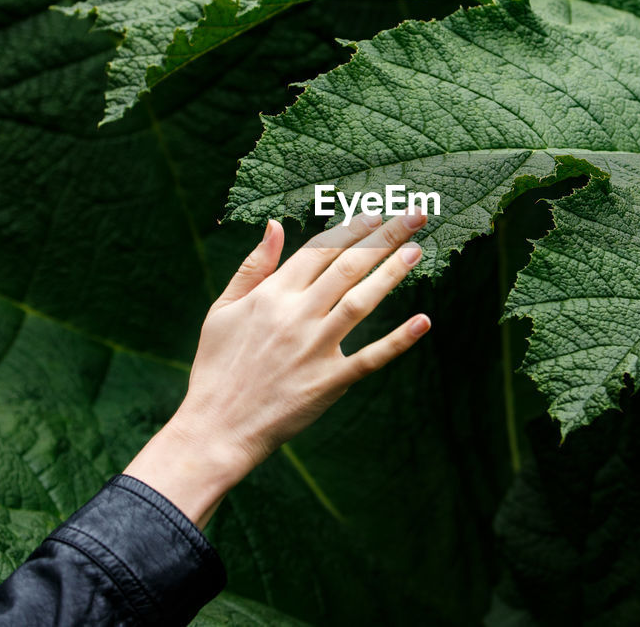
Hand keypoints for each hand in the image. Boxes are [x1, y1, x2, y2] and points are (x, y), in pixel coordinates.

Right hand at [123, 209, 430, 526]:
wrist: (216, 428)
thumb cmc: (217, 367)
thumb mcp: (222, 309)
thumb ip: (253, 266)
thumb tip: (275, 225)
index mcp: (271, 295)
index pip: (319, 250)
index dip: (350, 229)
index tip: (374, 213)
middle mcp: (296, 316)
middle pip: (347, 267)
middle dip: (383, 237)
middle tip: (414, 216)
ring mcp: (314, 349)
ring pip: (361, 302)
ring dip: (391, 274)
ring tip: (416, 250)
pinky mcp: (328, 382)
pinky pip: (369, 358)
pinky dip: (398, 341)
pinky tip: (423, 321)